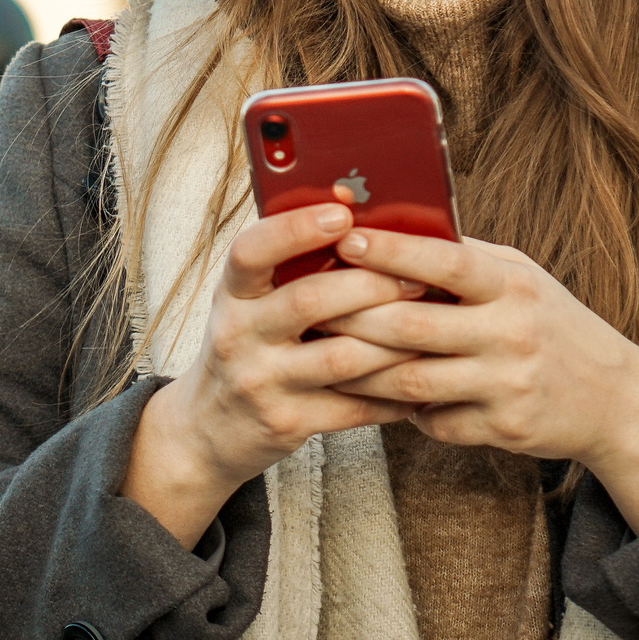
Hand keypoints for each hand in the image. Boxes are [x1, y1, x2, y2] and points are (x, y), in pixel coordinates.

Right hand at [122, 203, 424, 545]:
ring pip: (341, 357)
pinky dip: (392, 393)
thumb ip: (288, 268)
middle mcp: (238, 334)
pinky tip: (417, 377)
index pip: (251, 251)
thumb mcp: (248, 303)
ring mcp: (260, 382)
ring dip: (394, 341)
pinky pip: (352, 406)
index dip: (296, 228)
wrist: (207, 427)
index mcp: (231, 293)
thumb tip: (358, 213)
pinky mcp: (285, 422)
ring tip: (430, 326)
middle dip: (372, 285)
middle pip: (309, 300)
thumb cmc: (247, 345)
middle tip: (418, 277)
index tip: (343, 212)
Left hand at [318, 228, 638, 534]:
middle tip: (308, 308)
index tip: (345, 237)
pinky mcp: (503, 428)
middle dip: (353, 317)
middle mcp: (512, 332)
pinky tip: (379, 399)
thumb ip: (467, 260)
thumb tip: (395, 228)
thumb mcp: (523, 279)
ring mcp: (508, 383)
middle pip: (413, 325)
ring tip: (325, 356)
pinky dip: (404, 411)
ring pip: (412, 380)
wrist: (615, 399)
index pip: (446, 261)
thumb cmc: (553, 325)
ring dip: (362, 372)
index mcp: (514, 285)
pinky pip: (434, 421)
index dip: (392, 250)